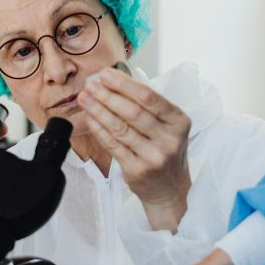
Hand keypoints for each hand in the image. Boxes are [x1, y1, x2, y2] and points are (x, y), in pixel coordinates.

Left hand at [78, 68, 190, 230]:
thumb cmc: (164, 150)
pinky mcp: (137, 170)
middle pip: (133, 112)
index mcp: (179, 122)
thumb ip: (147, 107)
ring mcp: (153, 157)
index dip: (125, 84)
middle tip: (91, 84)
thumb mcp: (167, 127)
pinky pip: (112, 145)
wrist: (169, 190)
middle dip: (108, 96)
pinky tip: (89, 117)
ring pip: (120, 128)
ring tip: (84, 98)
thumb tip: (113, 83)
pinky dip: (98, 129)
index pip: (150, 98)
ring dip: (98, 110)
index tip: (106, 74)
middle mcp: (169, 140)